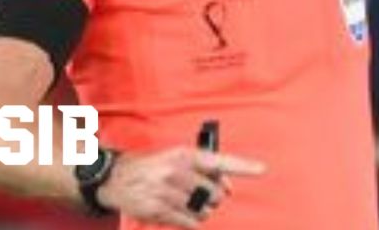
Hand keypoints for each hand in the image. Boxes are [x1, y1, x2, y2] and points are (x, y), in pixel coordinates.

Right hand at [97, 147, 265, 228]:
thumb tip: (228, 187)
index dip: (243, 166)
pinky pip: (189, 222)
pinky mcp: (159, 210)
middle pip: (215, 194)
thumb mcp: (178, 158)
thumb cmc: (153, 167)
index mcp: (185, 155)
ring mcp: (168, 192)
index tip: (262, 169)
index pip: (220, 161)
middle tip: (201, 195)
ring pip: (204, 211)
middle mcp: (178, 172)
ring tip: (187, 203)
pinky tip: (180, 213)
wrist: (116, 178)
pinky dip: (190, 221)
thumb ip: (204, 170)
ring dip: (201, 211)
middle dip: (214, 198)